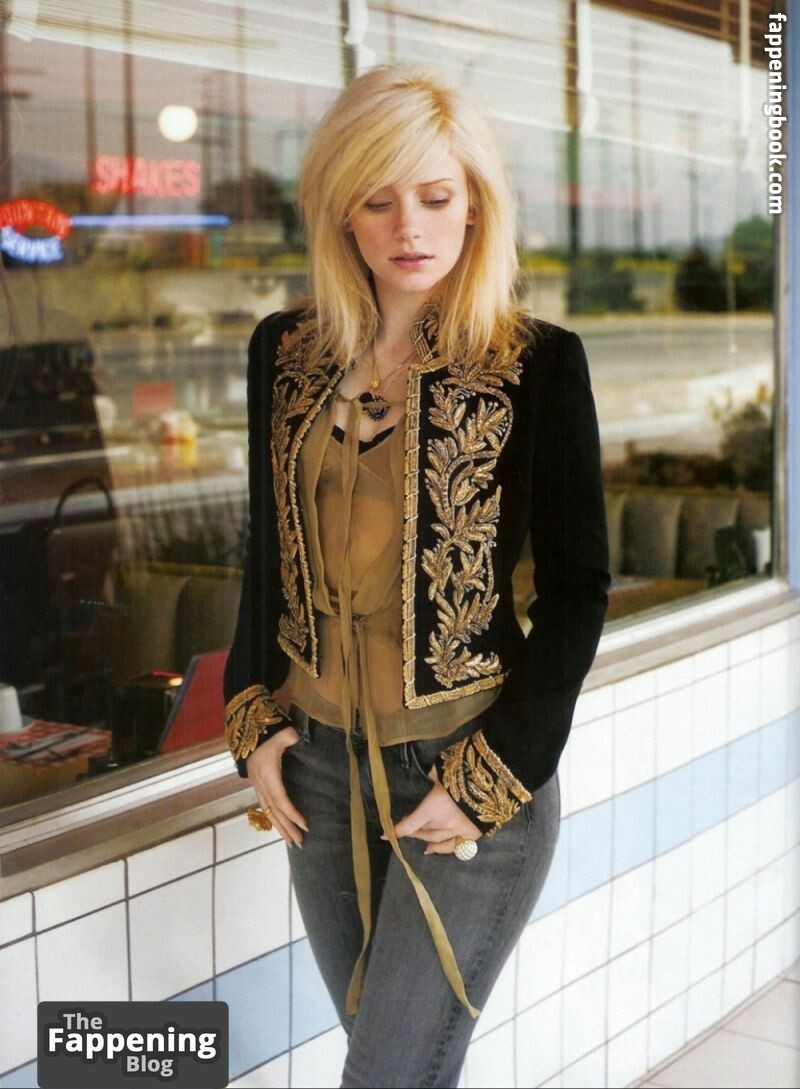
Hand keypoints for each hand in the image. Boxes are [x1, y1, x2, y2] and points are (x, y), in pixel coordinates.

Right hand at [246, 727, 308, 847]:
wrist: (248, 732)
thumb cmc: (269, 733)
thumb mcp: (282, 733)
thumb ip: (291, 737)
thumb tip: (298, 739)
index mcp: (268, 774)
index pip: (281, 800)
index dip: (292, 814)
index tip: (304, 826)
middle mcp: (261, 784)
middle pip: (275, 811)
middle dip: (287, 828)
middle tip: (299, 843)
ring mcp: (258, 786)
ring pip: (268, 812)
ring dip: (279, 828)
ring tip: (291, 842)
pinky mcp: (257, 786)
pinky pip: (265, 807)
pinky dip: (272, 819)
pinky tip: (280, 828)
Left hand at [380, 763, 483, 854]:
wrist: (496, 779)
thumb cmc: (466, 770)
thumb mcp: (442, 769)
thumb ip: (430, 776)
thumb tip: (424, 776)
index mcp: (432, 807)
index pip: (409, 825)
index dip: (396, 831)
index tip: (384, 834)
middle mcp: (443, 823)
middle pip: (422, 832)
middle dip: (412, 829)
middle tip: (405, 825)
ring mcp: (459, 831)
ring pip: (436, 840)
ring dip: (424, 838)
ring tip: (418, 838)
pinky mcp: (473, 834)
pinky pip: (455, 846)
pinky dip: (443, 848)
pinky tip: (434, 849)